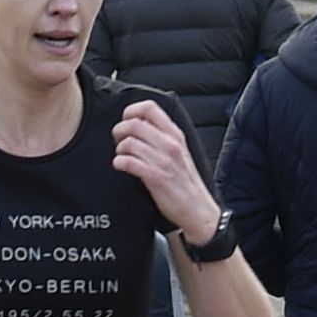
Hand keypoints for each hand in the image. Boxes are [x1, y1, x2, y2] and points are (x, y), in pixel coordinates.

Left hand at [111, 101, 218, 241]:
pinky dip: (119, 163)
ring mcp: (163, 160)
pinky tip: (121, 166)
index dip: (131, 111)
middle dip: (119, 131)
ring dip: (119, 149)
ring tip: (122, 156)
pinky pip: (129, 162)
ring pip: (129, 142)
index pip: (149, 107)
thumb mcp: (180, 151)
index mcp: (175, 134)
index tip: (126, 121)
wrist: (197, 209)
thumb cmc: (185, 182)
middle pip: (134, 123)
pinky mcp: (155, 177)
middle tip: (119, 141)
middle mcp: (170, 144)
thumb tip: (138, 124)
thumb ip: (162, 136)